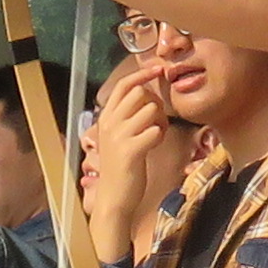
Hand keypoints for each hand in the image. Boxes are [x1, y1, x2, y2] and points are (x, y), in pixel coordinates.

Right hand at [79, 60, 190, 261]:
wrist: (114, 199)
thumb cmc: (121, 167)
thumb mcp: (118, 138)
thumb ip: (127, 117)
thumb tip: (146, 95)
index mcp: (106, 118)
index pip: (124, 85)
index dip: (142, 74)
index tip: (158, 69)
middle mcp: (110, 123)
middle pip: (141, 93)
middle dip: (155, 103)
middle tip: (157, 121)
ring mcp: (119, 137)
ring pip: (151, 110)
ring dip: (161, 121)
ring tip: (157, 135)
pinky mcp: (131, 151)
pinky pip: (156, 130)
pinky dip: (161, 136)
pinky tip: (155, 145)